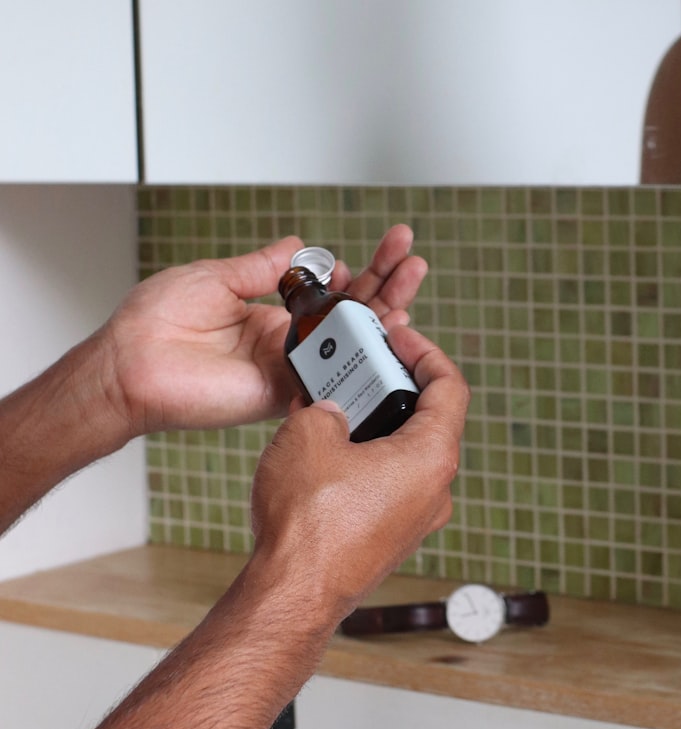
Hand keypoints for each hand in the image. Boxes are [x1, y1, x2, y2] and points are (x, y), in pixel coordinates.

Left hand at [98, 226, 427, 437]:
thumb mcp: (215, 277)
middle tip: (410, 254)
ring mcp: (290, 368)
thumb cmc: (156, 322)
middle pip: (349, 314)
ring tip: (412, 278)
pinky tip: (392, 328)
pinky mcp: (285, 393)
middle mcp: (287, 341)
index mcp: (271, 313)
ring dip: (385, 312)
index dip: (357, 271)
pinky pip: (332, 377)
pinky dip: (362, 356)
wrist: (131, 365)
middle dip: (383, 283)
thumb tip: (299, 246)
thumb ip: (262, 268)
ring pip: (350, 344)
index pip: (327, 290)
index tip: (378, 249)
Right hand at [250, 325, 469, 621]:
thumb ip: (328, 407)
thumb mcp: (308, 435)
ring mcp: (416, 520)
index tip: (400, 337)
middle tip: (358, 368)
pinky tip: (326, 453)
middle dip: (392, 387)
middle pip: (429, 421)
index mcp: (432, 458)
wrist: (294, 594)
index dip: (426, 352)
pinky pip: (387, 486)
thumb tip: (330, 413)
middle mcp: (436, 491)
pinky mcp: (391, 539)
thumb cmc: (309, 522)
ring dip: (375, 426)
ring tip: (334, 408)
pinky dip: (366, 461)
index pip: (450, 387)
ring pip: (406, 456)